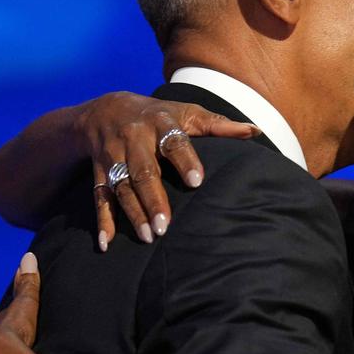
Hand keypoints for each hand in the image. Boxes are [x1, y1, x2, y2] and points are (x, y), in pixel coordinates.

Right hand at [73, 91, 260, 248]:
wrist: (105, 110)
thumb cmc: (160, 116)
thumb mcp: (187, 113)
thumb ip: (219, 125)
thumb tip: (255, 131)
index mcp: (160, 122)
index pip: (173, 141)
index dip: (185, 160)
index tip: (197, 182)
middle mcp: (133, 138)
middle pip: (143, 170)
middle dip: (153, 198)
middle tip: (165, 225)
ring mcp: (113, 156)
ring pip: (121, 186)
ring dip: (133, 213)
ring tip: (148, 237)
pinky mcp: (99, 172)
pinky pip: (98, 197)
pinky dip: (102, 221)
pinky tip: (106, 243)